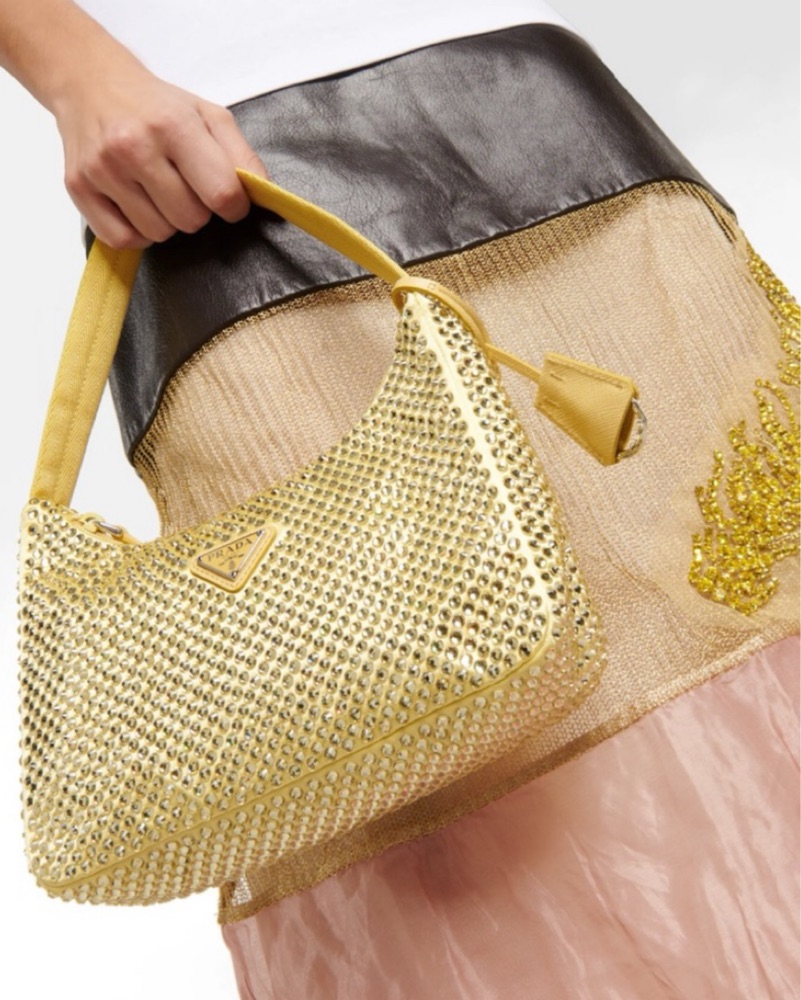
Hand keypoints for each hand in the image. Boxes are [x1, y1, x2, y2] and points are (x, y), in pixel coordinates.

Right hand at [53, 61, 267, 248]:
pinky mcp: (79, 188)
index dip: (234, 206)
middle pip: (190, 219)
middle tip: (185, 186)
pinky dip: (138, 233)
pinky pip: (123, 240)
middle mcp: (134, 146)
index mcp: (173, 125)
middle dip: (197, 210)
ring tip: (158, 191)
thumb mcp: (208, 115)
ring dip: (167, 221)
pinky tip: (138, 207)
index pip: (221, 193)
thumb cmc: (156, 105)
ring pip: (159, 233)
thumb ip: (241, 156)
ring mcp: (103, 169)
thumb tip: (263, 195)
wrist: (90, 83)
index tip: (228, 199)